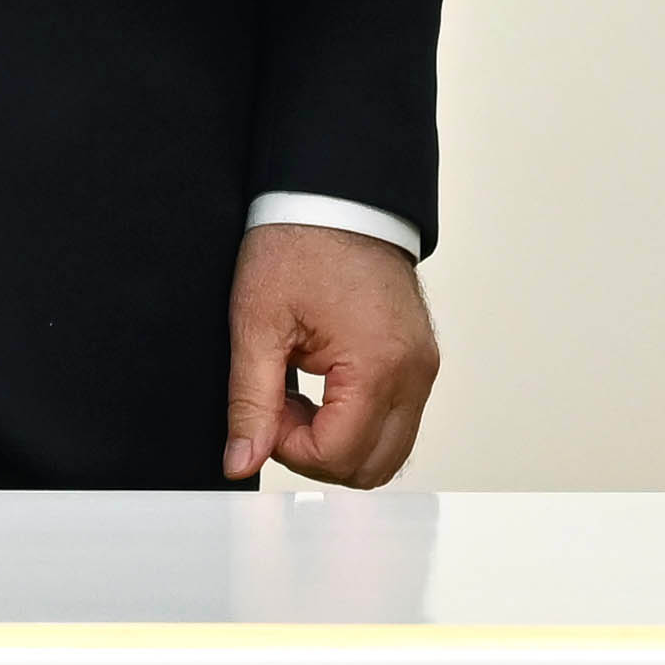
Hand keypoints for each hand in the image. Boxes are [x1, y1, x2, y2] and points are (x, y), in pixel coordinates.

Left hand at [225, 222, 437, 484]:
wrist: (338, 195)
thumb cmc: (300, 244)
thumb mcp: (258, 324)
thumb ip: (250, 402)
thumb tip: (242, 462)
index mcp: (378, 364)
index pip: (337, 456)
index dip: (289, 448)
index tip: (266, 410)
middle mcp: (413, 372)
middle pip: (373, 468)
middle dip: (318, 455)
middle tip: (280, 410)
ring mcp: (423, 367)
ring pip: (389, 452)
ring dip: (340, 443)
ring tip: (300, 399)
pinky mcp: (420, 360)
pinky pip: (397, 421)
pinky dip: (359, 423)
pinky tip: (322, 390)